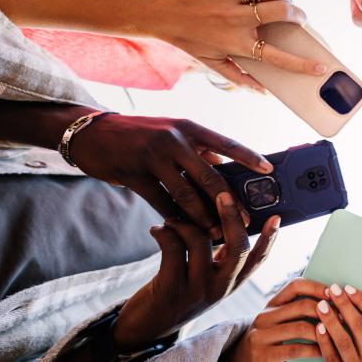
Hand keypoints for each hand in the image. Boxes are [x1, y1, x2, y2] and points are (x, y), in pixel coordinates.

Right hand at [70, 114, 269, 239]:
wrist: (92, 133)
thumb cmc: (140, 134)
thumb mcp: (172, 133)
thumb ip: (197, 150)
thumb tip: (225, 170)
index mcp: (188, 128)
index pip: (225, 142)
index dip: (248, 156)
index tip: (268, 170)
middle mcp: (173, 140)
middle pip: (209, 176)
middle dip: (228, 202)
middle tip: (244, 220)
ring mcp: (153, 157)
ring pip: (186, 195)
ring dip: (203, 218)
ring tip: (216, 234)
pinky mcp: (134, 176)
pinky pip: (161, 203)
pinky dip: (174, 219)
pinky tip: (185, 231)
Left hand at [113, 204, 279, 350]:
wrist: (146, 328)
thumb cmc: (176, 294)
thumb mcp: (205, 279)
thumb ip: (220, 258)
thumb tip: (228, 222)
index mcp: (231, 283)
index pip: (258, 259)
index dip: (270, 238)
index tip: (276, 217)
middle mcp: (220, 288)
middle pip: (238, 247)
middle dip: (231, 217)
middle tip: (223, 195)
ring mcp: (198, 290)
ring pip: (200, 240)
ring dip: (183, 222)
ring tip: (172, 220)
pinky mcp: (172, 289)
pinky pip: (173, 247)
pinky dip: (164, 232)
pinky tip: (157, 230)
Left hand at [134, 0, 325, 90]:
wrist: (148, 7)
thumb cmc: (181, 36)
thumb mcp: (208, 61)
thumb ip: (238, 75)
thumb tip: (264, 93)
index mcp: (235, 44)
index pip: (277, 58)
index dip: (302, 65)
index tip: (321, 68)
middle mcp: (234, 19)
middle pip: (282, 13)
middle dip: (298, 13)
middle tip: (299, 15)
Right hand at [229, 278, 328, 361]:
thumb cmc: (269, 341)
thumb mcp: (277, 322)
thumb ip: (295, 311)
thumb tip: (331, 300)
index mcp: (270, 305)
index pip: (295, 285)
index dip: (317, 287)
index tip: (335, 292)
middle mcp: (264, 317)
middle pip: (301, 305)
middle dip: (326, 310)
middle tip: (344, 317)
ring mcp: (261, 336)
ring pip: (301, 327)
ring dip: (324, 331)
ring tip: (338, 334)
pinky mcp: (264, 355)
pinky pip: (296, 349)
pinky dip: (314, 349)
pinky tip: (324, 352)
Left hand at [314, 283, 361, 361]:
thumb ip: (360, 330)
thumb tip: (343, 298)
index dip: (361, 300)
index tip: (347, 286)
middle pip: (359, 325)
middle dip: (345, 305)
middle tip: (332, 289)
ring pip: (346, 341)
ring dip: (332, 321)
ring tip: (320, 305)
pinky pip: (333, 358)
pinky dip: (325, 342)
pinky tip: (317, 328)